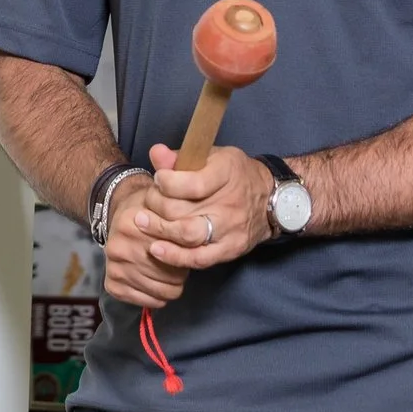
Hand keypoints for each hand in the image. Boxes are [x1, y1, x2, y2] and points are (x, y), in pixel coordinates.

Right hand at [101, 176, 194, 309]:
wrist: (121, 214)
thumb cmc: (151, 211)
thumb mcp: (165, 205)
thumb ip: (181, 220)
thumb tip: (200, 237)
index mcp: (133, 224)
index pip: (177, 252)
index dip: (189, 251)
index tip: (189, 246)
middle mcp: (119, 247)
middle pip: (173, 276)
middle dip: (181, 269)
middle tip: (178, 259)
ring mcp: (114, 267)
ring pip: (163, 292)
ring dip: (170, 283)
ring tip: (169, 269)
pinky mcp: (112, 284)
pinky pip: (147, 302)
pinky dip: (156, 296)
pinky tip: (156, 281)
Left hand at [140, 143, 273, 271]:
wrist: (270, 200)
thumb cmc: (234, 175)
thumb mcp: (213, 156)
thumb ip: (181, 156)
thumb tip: (156, 153)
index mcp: (228, 173)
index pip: (193, 184)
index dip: (167, 183)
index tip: (158, 179)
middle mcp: (231, 203)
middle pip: (184, 211)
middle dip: (157, 206)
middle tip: (146, 201)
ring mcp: (231, 229)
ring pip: (189, 236)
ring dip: (160, 231)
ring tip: (142, 223)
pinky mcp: (230, 249)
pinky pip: (199, 259)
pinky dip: (175, 256)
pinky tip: (157, 249)